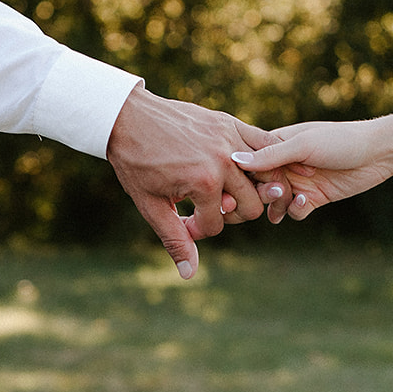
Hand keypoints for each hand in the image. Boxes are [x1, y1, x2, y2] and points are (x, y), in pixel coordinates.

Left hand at [105, 86, 283, 277]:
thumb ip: (175, 239)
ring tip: (225, 189)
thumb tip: (189, 273)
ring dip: (248, 190)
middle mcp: (224, 161)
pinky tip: (239, 168)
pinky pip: (263, 145)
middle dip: (230, 215)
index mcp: (204, 183)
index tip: (181, 221)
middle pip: (251, 207)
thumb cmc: (135, 163)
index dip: (199, 229)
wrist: (127, 117)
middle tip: (208, 207)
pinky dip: (260, 160)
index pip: (217, 224)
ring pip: (266, 179)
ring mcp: (230, 139)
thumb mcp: (151, 205)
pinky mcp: (231, 123)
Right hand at [232, 120, 392, 221]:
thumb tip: (234, 160)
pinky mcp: (315, 198)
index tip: (248, 181)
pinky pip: (295, 211)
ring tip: (287, 199)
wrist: (378, 153)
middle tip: (273, 193)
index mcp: (277, 144)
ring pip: (276, 201)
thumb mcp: (303, 145)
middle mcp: (285, 164)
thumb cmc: (340, 140)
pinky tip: (306, 203)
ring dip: (277, 204)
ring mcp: (300, 182)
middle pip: (260, 185)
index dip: (245, 175)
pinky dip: (296, 210)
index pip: (249, 163)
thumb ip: (271, 155)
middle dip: (262, 192)